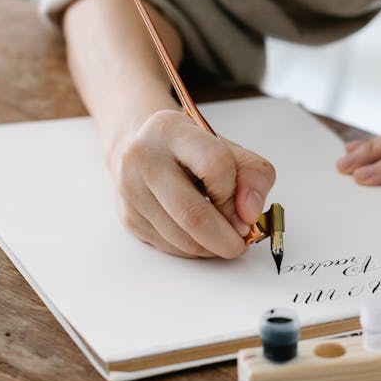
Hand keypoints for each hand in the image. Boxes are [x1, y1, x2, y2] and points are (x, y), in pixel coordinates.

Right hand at [110, 109, 275, 257]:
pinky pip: (169, 247)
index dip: (236, 196)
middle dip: (225, 239)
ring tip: (222, 238)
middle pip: (192, 214)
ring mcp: (131, 190)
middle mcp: (143, 158)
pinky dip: (193, 249)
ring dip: (210, 248)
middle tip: (240, 244)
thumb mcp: (226, 148)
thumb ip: (252, 175)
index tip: (245, 210)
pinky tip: (199, 236)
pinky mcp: (128, 217)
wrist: (140, 147)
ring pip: (181, 238)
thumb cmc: (187, 150)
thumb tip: (249, 214)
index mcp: (171, 131)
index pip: (215, 166)